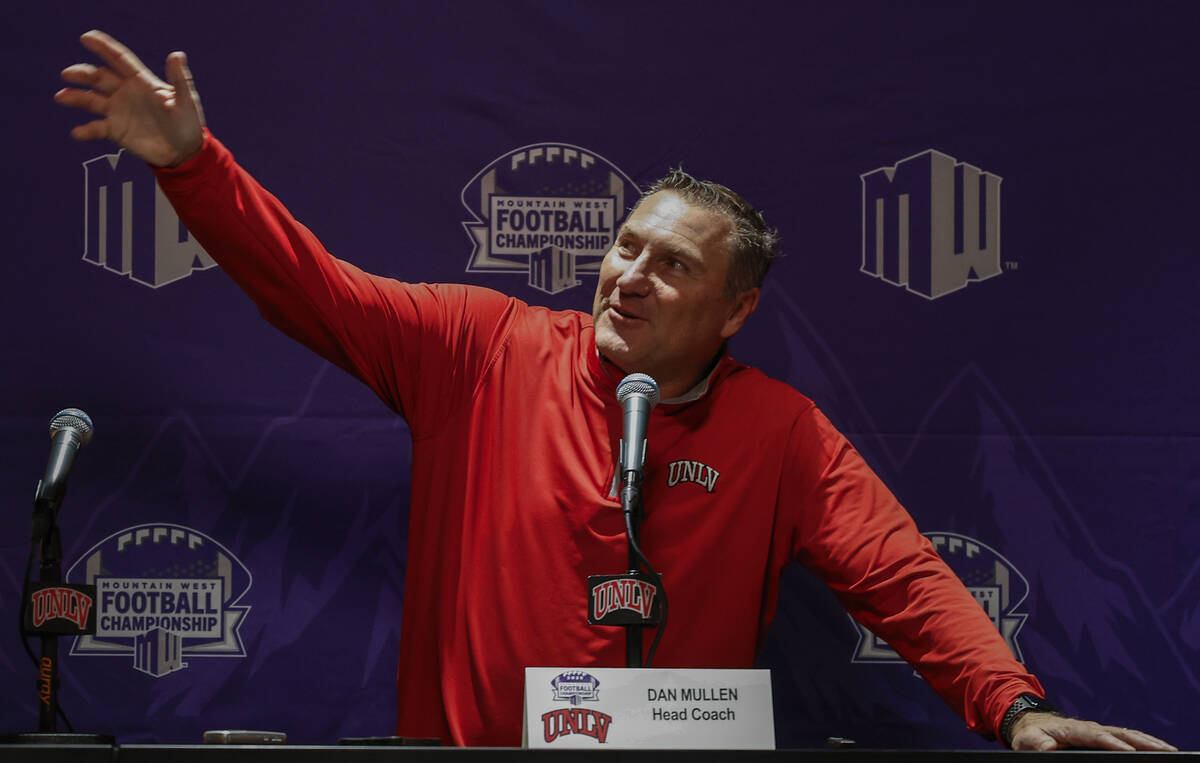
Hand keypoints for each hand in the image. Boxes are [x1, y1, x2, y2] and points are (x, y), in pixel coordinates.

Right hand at [54, 30, 204, 166]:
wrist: (184, 152)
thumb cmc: (187, 123)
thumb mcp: (186, 101)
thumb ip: (180, 79)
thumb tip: (177, 55)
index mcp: (141, 82)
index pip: (120, 60)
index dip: (104, 48)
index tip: (87, 38)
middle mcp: (125, 93)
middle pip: (99, 78)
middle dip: (83, 74)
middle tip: (68, 74)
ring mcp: (118, 111)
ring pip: (91, 100)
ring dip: (75, 97)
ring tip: (62, 96)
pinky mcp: (116, 130)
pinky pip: (96, 128)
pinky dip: (86, 130)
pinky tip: (77, 133)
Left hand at [1010, 711, 1176, 750]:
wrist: (1031, 723)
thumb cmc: (1030, 734)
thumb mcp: (1028, 740)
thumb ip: (1038, 742)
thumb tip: (1049, 746)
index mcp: (1071, 729)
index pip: (1094, 736)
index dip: (1111, 743)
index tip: (1127, 751)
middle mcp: (1088, 727)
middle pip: (1117, 733)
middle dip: (1140, 741)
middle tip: (1162, 750)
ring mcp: (1097, 730)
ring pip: (1125, 734)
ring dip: (1147, 741)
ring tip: (1168, 749)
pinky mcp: (1102, 735)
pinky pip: (1125, 737)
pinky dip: (1142, 740)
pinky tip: (1156, 747)